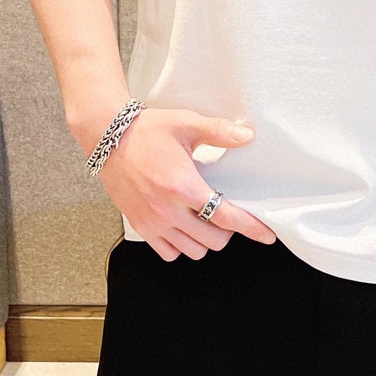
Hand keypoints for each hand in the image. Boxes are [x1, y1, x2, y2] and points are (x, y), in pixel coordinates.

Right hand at [92, 107, 277, 260]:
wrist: (108, 137)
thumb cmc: (148, 130)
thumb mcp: (187, 123)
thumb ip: (219, 131)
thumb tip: (247, 136)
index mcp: (183, 186)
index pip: (225, 217)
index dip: (251, 228)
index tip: (267, 234)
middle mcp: (168, 210)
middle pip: (212, 241)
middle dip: (226, 231)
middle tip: (225, 213)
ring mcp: (152, 222)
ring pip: (192, 251)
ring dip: (204, 239)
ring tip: (205, 219)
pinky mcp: (139, 226)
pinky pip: (168, 252)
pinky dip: (181, 246)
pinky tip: (183, 226)